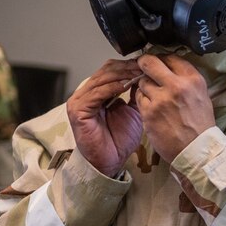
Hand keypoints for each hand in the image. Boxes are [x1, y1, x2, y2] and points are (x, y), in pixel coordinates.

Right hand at [66, 58, 144, 177]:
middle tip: (144, 66)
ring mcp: (79, 100)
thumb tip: (147, 76)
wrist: (110, 162)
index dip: (130, 66)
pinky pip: (96, 93)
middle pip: (107, 70)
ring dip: (122, 75)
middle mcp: (87, 93)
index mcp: (98, 92)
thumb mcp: (133, 111)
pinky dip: (112, 87)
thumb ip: (137, 94)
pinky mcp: (77, 109)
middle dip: (127, 67)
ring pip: (102, 79)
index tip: (148, 64)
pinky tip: (126, 85)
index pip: (112, 70)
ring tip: (138, 73)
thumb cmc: (119, 140)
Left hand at [133, 54, 215, 162]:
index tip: (158, 63)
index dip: (161, 59)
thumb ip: (186, 80)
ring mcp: (161, 99)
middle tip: (143, 67)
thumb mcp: (201, 95)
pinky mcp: (149, 112)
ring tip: (153, 95)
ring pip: (142, 81)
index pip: (171, 57)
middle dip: (144, 63)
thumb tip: (169, 67)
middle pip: (150, 63)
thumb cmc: (201, 124)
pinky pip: (138, 98)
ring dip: (144, 86)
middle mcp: (176, 86)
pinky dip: (142, 100)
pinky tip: (150, 107)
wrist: (197, 149)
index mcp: (193, 80)